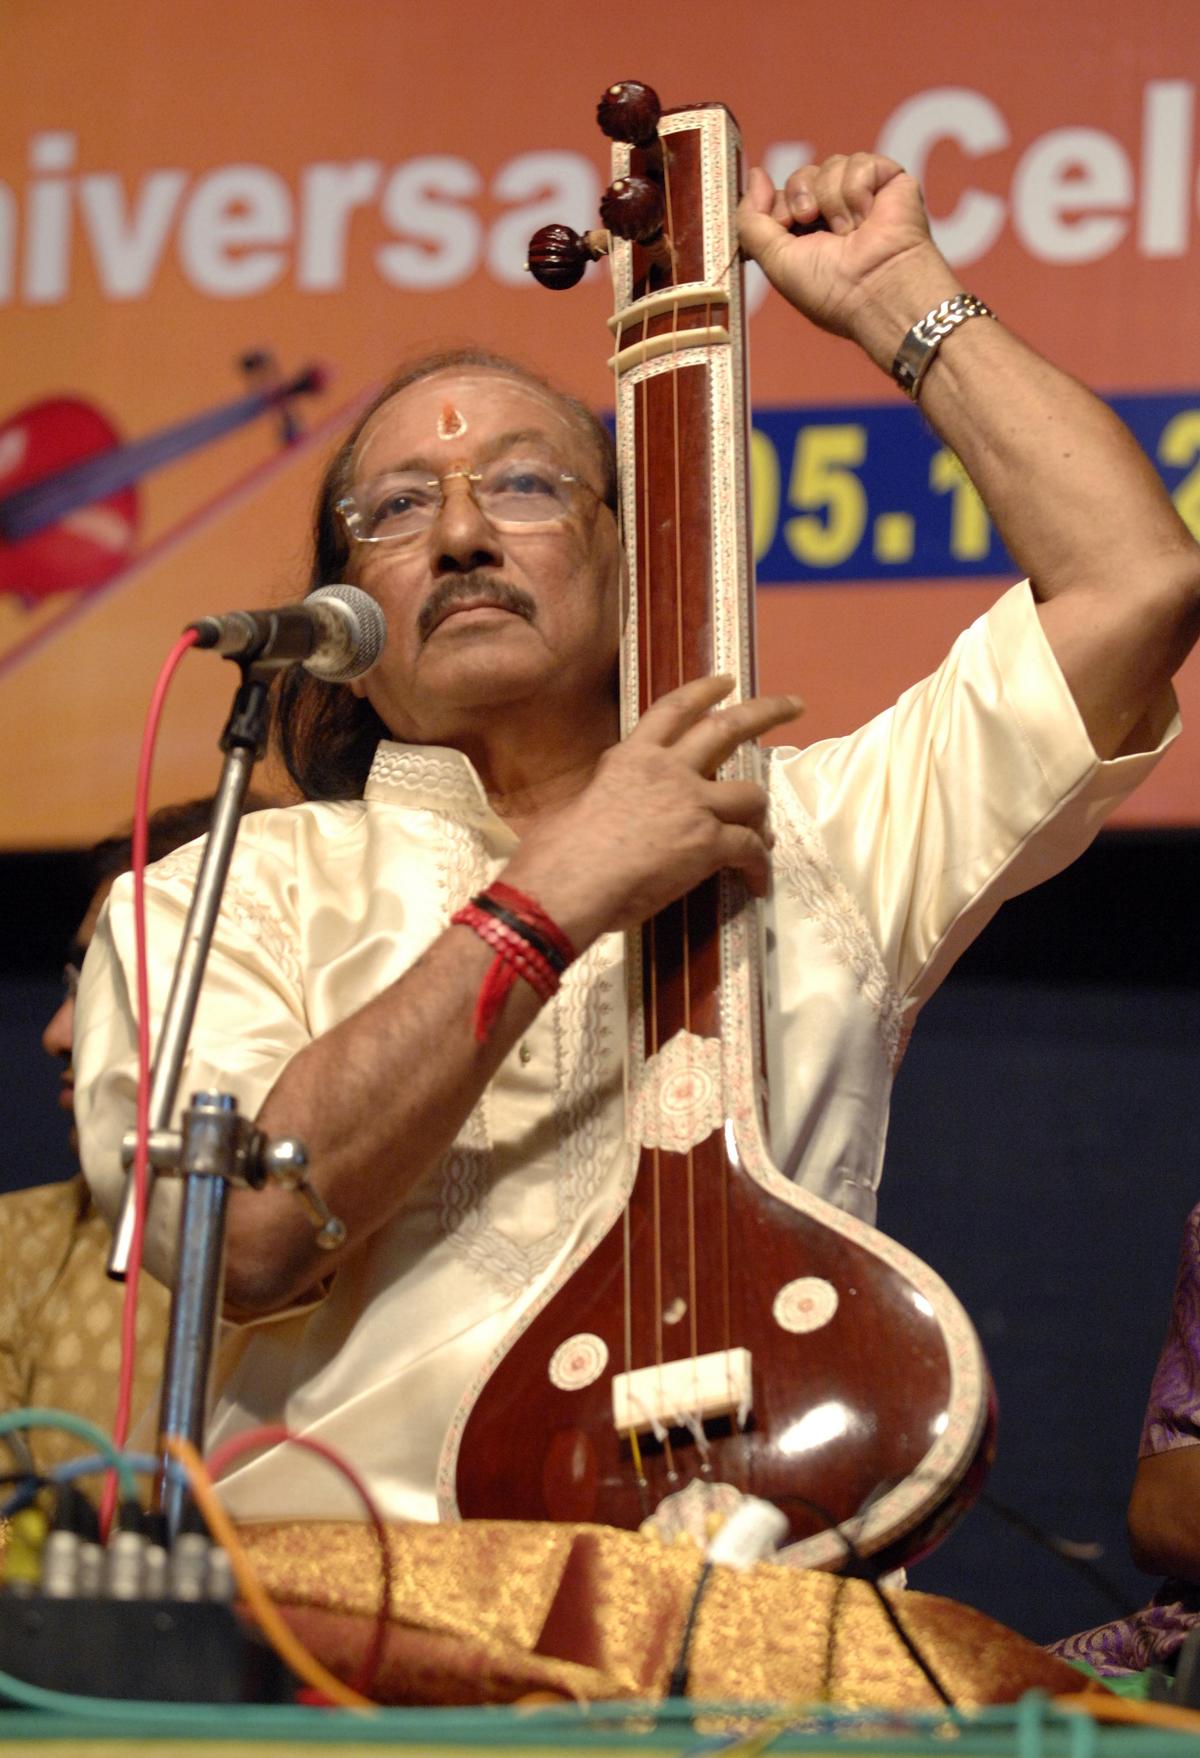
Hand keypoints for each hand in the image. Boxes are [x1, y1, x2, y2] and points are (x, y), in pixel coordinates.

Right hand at [503, 676, 801, 944]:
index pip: (673, 710)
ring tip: (762, 835)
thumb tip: (618, 810)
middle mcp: (667, 770)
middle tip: (793, 706)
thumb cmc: (558, 853)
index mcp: (631, 758)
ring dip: (761, 815)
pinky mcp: (708, 842)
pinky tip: (756, 883)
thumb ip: (614, 795)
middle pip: (727, 729)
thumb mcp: (584, 804)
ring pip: (751, 795)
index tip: (727, 681)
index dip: (703, 691)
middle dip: (766, 712)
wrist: (568, 884)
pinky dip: (759, 867)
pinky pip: (750, 848)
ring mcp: (692, 804)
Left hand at [737, 154, 957, 367]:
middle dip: (801, 197)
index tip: (785, 224)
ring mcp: (862, 196)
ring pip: (829, 165)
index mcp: (808, 235)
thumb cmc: (829, 290)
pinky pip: (859, 163)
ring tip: (848, 231)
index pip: (781, 196)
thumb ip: (751, 220)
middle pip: (801, 176)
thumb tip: (755, 174)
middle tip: (813, 223)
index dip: (777, 205)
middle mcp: (834, 214)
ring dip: (832, 201)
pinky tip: (868, 217)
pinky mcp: (889, 180)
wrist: (876, 291)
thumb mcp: (774, 261)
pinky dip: (857, 192)